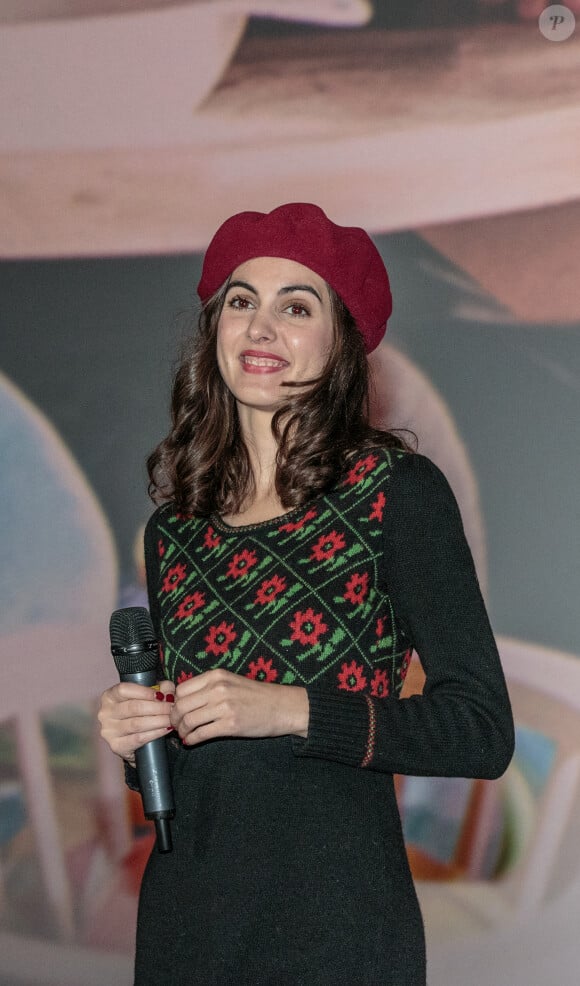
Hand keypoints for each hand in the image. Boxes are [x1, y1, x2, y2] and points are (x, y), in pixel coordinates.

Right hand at [98, 680, 175, 765]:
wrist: (135, 740)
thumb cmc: (141, 712)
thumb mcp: (150, 695)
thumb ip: (160, 688)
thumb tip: (168, 692)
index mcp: (109, 696)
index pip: (124, 690)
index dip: (144, 692)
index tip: (161, 695)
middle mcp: (105, 713)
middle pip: (133, 707)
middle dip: (157, 707)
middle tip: (172, 708)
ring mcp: (109, 731)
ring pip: (137, 724)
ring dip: (158, 721)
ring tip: (171, 719)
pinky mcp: (116, 746)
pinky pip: (138, 739)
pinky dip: (155, 733)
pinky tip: (165, 730)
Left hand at [170, 669, 308, 746]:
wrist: (282, 706)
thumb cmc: (256, 696)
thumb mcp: (231, 682)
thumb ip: (209, 687)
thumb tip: (183, 701)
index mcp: (216, 675)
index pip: (182, 689)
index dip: (175, 702)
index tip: (177, 711)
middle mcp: (218, 688)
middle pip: (181, 705)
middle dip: (174, 719)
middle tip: (176, 726)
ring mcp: (224, 707)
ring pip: (188, 720)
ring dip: (182, 730)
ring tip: (185, 734)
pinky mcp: (231, 725)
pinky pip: (201, 734)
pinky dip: (192, 739)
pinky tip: (192, 741)